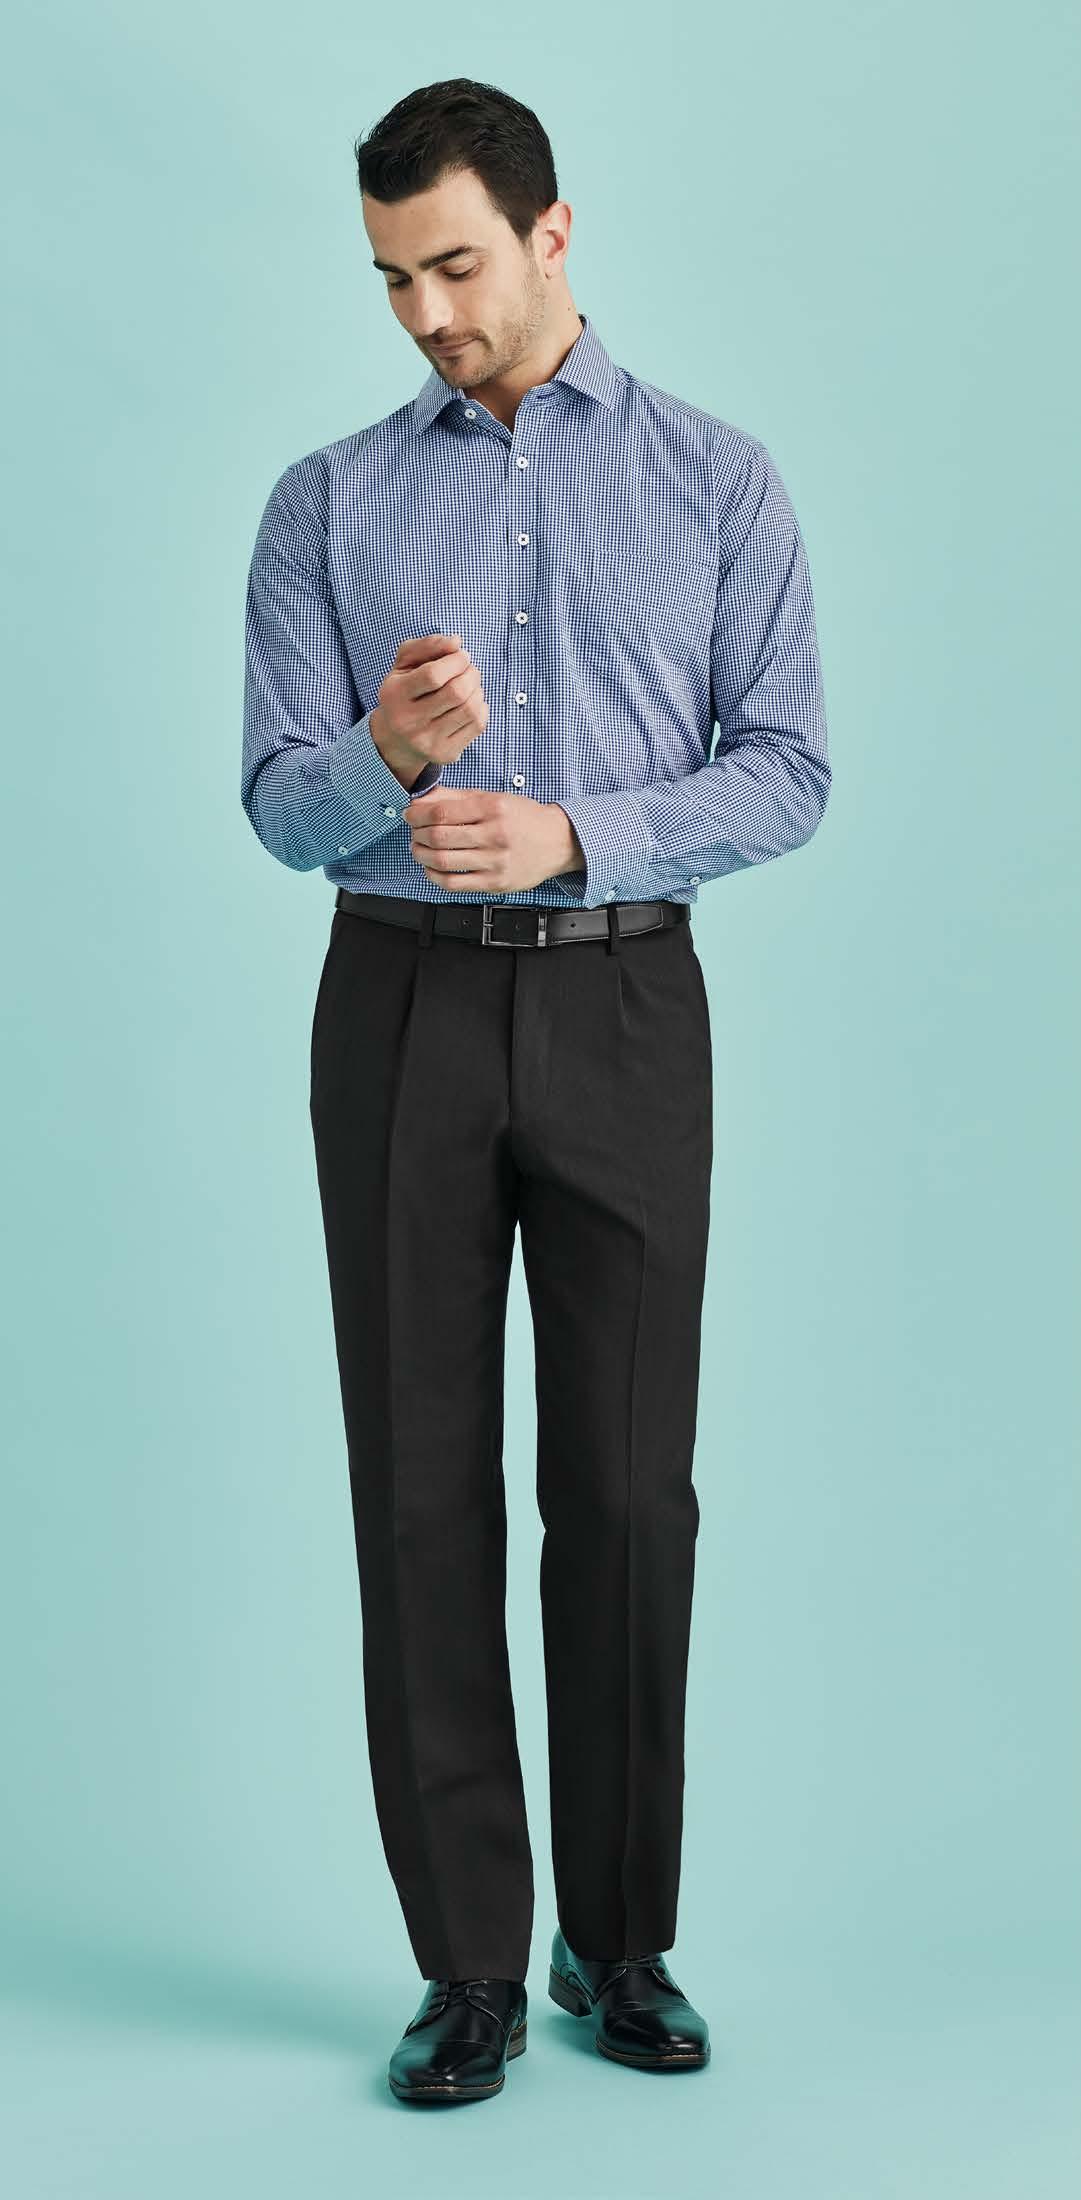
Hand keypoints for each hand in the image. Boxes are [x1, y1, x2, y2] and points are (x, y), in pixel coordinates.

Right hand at [371, 634, 487, 788]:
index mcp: (394, 695)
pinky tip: (471, 702)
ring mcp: (428, 741)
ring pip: (470, 709)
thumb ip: (427, 645)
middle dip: (471, 674)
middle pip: (456, 693)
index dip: (455, 661)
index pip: (433, 675)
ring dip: (478, 690)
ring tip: (471, 684)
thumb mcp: (405, 663)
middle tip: (470, 669)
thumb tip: (456, 642)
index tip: (461, 655)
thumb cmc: (405, 691)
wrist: (397, 739)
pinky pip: (477, 725)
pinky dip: (481, 707)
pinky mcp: (445, 754)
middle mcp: (408, 722)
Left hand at [403, 787, 585, 893]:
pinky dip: (434, 876)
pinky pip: (454, 884)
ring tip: (419, 848)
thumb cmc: (524, 818)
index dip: (417, 815)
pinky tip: (432, 868)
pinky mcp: (495, 884)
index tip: (410, 815)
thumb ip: (456, 797)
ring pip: (443, 862)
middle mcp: (495, 835)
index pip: (442, 812)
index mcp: (493, 808)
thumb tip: (422, 800)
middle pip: (439, 837)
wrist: (557, 842)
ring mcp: (495, 862)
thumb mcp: (493, 798)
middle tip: (414, 832)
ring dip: (421, 855)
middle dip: (417, 834)